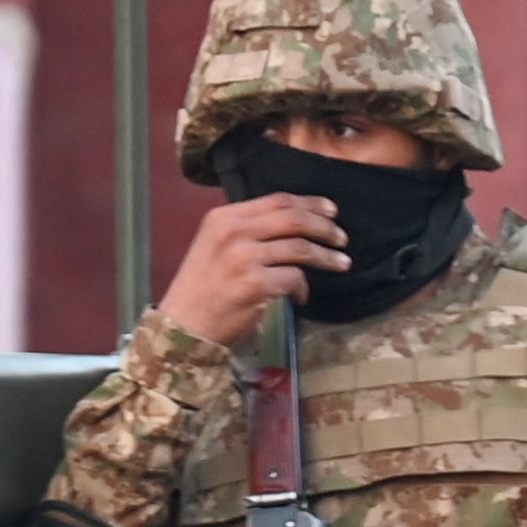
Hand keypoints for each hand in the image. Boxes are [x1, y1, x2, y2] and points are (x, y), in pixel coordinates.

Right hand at [163, 194, 344, 349]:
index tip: (330, 211)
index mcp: (223, 217)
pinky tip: (301, 296)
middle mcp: (233, 232)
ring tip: (342, 264)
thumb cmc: (202, 288)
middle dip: (324, 227)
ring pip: (300, 248)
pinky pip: (295, 278)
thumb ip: (247, 230)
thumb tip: (294, 222)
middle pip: (293, 219)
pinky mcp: (255, 284)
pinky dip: (303, 288)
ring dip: (326, 257)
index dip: (309, 203)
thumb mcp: (215, 245)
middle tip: (342, 239)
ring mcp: (244, 257)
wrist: (184, 325)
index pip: (276, 200)